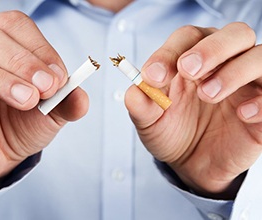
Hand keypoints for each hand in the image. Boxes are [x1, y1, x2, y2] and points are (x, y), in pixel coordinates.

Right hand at [0, 11, 88, 186]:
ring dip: (1, 79)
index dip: (40, 49)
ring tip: (26, 99)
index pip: (16, 26)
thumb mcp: (51, 113)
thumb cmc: (22, 123)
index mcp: (1, 41)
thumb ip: (67, 103)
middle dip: (23, 63)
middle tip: (45, 89)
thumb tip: (81, 97)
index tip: (59, 79)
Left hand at [125, 22, 260, 198]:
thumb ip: (141, 104)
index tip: (152, 76)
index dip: (169, 51)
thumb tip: (135, 90)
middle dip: (211, 49)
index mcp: (192, 59)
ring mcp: (247, 85)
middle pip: (233, 34)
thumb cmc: (171, 131)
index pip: (188, 38)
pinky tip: (241, 114)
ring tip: (207, 94)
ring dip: (234, 71)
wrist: (191, 162)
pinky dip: (261, 101)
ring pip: (259, 56)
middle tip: (188, 70)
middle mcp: (223, 64)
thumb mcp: (149, 120)